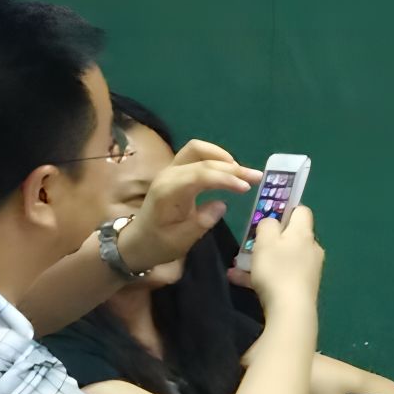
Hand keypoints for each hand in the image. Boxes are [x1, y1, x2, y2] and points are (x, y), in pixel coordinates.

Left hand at [119, 139, 256, 272]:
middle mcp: (169, 174)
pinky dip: (215, 158)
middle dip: (231, 166)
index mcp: (168, 191)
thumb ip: (202, 222)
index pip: (200, 174)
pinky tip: (230, 170)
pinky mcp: (176, 171)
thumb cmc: (159, 244)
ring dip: (222, 157)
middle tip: (255, 177)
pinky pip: (196, 155)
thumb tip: (221, 204)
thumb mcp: (182, 241)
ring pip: (198, 149)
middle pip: (202, 157)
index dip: (225, 178)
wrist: (138, 241)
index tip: (246, 187)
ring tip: (243, 172)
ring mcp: (171, 170)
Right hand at [243, 202, 324, 311]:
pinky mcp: (303, 287)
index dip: (285, 209)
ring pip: (282, 257)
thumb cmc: (277, 269)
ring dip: (261, 259)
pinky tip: (239, 280)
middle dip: (269, 238)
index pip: (301, 211)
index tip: (267, 216)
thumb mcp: (266, 240)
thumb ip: (267, 225)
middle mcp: (311, 249)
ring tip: (239, 265)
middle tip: (251, 244)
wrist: (291, 310)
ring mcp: (309, 269)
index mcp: (304, 233)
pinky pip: (280, 275)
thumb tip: (272, 222)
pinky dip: (262, 276)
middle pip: (291, 236)